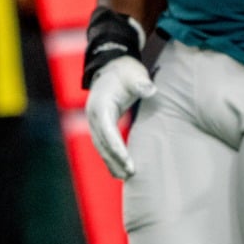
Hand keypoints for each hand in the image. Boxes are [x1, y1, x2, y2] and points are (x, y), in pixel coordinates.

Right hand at [85, 56, 154, 179]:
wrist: (113, 66)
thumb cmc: (126, 72)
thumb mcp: (134, 74)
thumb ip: (141, 83)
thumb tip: (150, 90)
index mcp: (100, 104)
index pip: (107, 130)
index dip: (116, 147)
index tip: (127, 161)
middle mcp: (93, 115)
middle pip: (101, 142)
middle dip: (114, 159)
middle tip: (130, 174)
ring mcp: (94, 120)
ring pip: (100, 146)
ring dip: (111, 162)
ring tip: (125, 177)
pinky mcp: (100, 124)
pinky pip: (103, 144)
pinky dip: (110, 157)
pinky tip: (119, 169)